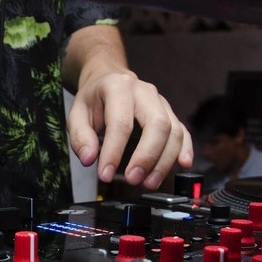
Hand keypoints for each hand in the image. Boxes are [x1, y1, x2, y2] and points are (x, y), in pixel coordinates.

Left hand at [67, 67, 193, 188]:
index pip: (121, 123)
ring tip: (149, 182)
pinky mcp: (170, 114)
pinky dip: (185, 149)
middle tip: (133, 179)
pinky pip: (184, 132)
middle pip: (157, 124)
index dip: (114, 152)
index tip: (105, 174)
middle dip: (147, 156)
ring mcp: (161, 102)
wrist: (109, 79)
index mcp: (119, 87)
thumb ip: (80, 136)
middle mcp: (145, 92)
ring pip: (173, 131)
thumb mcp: (76, 113)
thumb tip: (89, 159)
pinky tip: (183, 164)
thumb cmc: (94, 99)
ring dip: (164, 161)